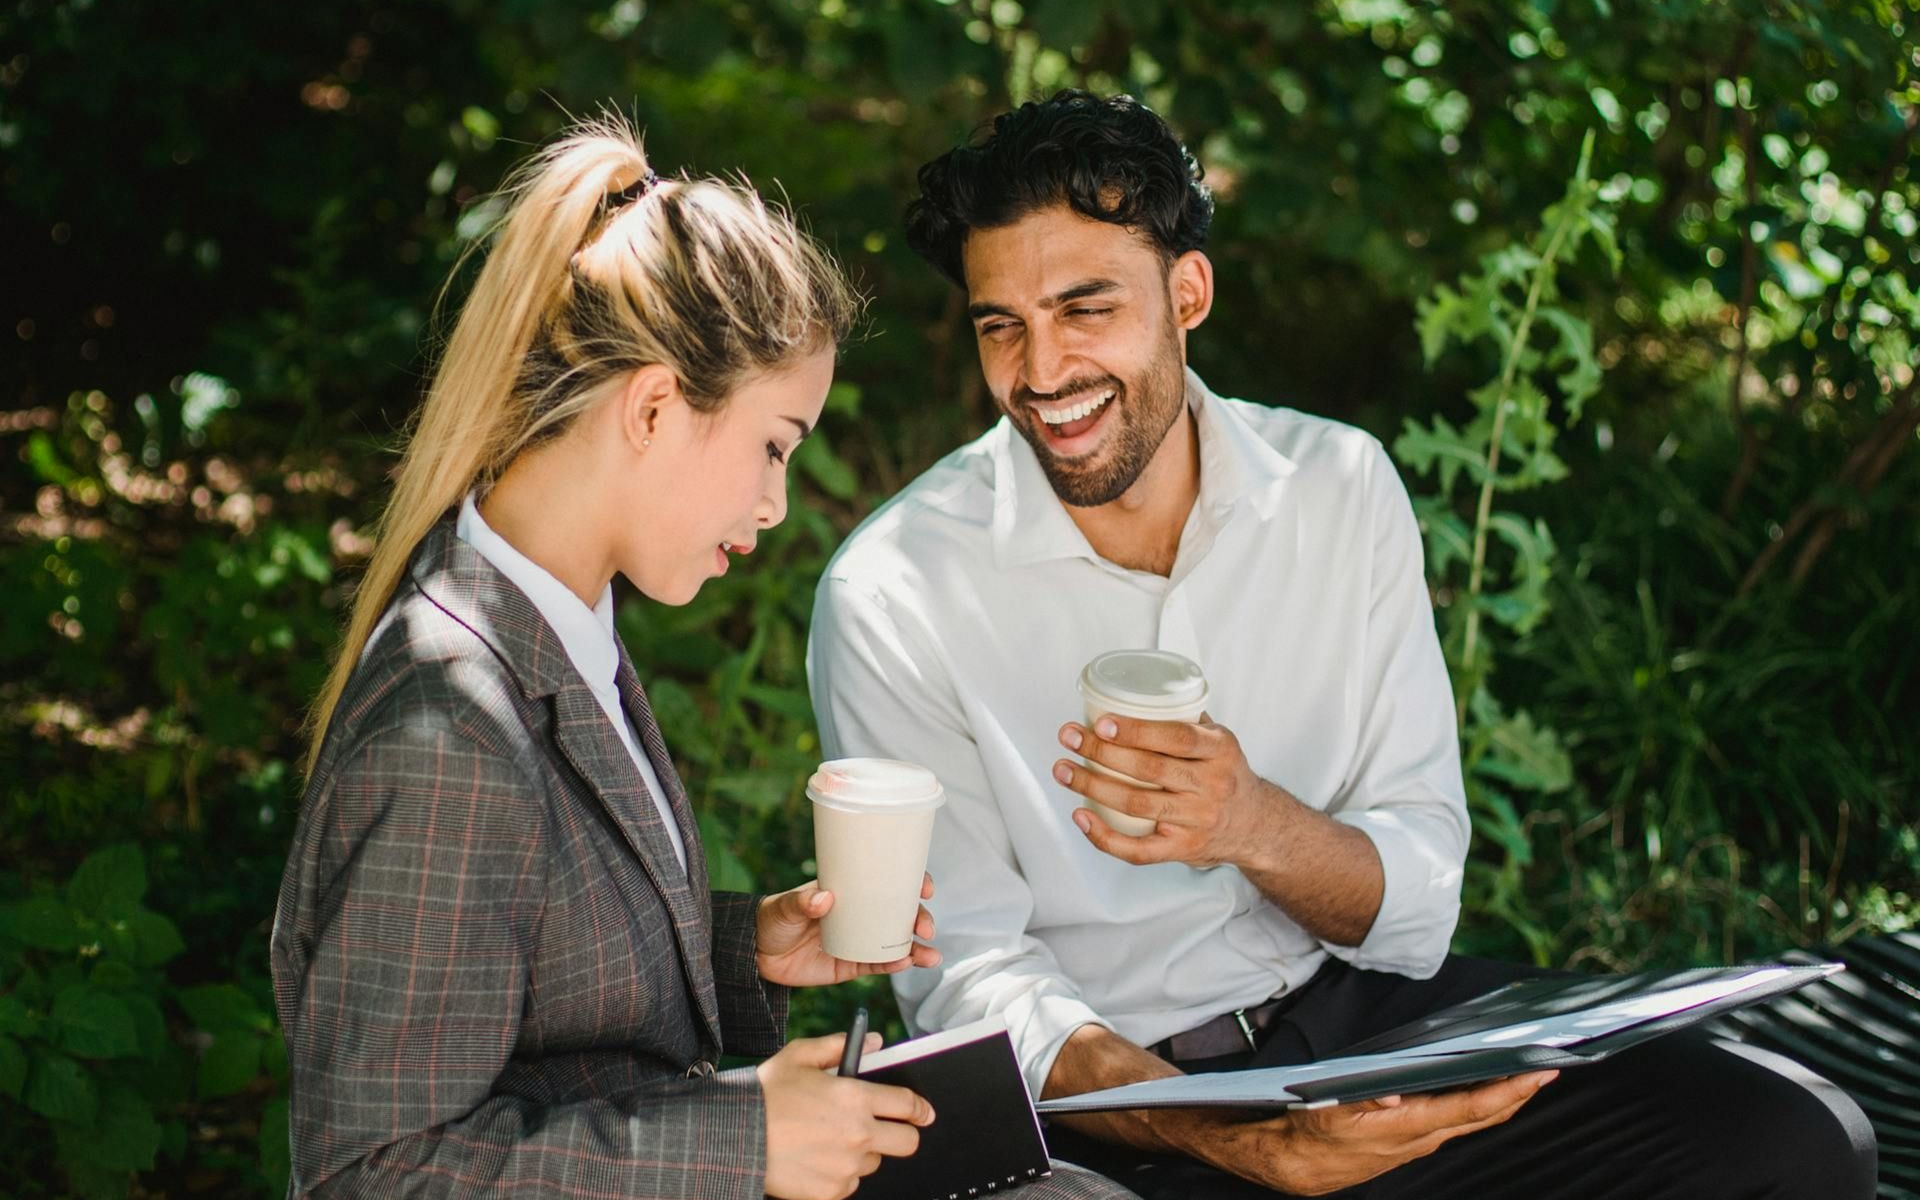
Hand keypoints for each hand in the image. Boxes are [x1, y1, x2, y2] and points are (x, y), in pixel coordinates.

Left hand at [755, 876, 940, 986]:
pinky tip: (908, 964)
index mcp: (849, 892)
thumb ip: (803, 902)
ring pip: (896, 943)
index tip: (924, 887)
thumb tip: (824, 898)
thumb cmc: (772, 918)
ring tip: (930, 956)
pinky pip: (879, 965)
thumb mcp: (786, 905)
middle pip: (899, 914)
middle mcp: (860, 915)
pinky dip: (896, 965)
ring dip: (917, 948)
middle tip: (925, 927)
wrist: (756, 953)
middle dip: (919, 919)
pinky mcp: (851, 965)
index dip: (911, 882)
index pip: (886, 881)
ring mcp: (858, 940)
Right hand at [759, 1032, 936, 1199]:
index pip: (908, 1105)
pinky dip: (839, 1174)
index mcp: (856, 1098)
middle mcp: (859, 1134)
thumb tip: (873, 1041)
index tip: (924, 1113)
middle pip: (907, 1142)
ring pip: (874, 1163)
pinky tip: (816, 1159)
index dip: (921, 1109)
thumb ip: (838, 1046)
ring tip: (829, 1141)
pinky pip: (850, 1184)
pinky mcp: (832, 1192)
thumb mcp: (798, 1056)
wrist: (734, 1138)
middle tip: (884, 1130)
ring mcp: (847, 1167)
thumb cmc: (764, 1095)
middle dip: (902, 1134)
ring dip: (862, 1153)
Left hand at [1054, 714, 1288, 869]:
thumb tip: (1128, 696)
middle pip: (1149, 770)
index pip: (1176, 738)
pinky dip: (1104, 837)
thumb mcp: (1220, 741)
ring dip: (1092, 786)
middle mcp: (1212, 785)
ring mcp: (1197, 820)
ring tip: (1063, 770)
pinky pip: (1139, 850)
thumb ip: (1183, 721)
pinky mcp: (1183, 849)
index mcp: (1220, 750)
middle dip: (1101, 752)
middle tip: (1069, 737)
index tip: (1101, 722)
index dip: (1136, 731)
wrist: (1256, 824)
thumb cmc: (1225, 774)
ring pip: (1136, 805)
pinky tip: (1081, 817)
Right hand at [1180, 1072, 1556, 1195]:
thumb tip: (1388, 1091)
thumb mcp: (1326, 1109)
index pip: (1472, 1107)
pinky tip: (1485, 1087)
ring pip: (1473, 1119)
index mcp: (1409, 1127)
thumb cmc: (1309, 1129)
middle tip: (1551, 1064)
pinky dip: (1478, 1103)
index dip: (1510, 1090)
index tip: (1540, 1070)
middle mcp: (1423, 1137)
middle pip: (1485, 1115)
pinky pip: (1457, 1119)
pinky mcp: (1411, 1139)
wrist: (1292, 1164)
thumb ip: (1359, 1097)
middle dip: (1520, 1092)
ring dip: (1503, 1097)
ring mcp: (1420, 1141)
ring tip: (1527, 1072)